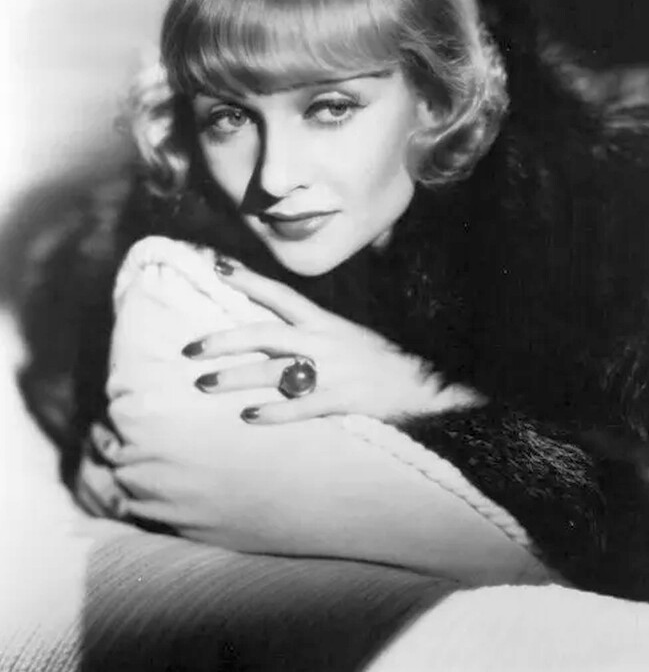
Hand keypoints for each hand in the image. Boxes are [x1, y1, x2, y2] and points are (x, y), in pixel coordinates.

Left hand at [183, 259, 483, 424]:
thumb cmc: (378, 356)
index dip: (246, 280)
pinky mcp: (340, 399)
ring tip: (203, 384)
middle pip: (264, 334)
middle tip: (190, 349)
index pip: (278, 294)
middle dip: (224, 341)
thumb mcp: (344, 333)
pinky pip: (300, 407)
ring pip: (273, 372)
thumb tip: (269, 331)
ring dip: (235, 378)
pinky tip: (248, 416)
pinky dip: (273, 412)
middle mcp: (322, 341)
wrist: (422, 381)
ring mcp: (330, 370)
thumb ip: (308, 331)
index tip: (215, 267)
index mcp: (322, 320)